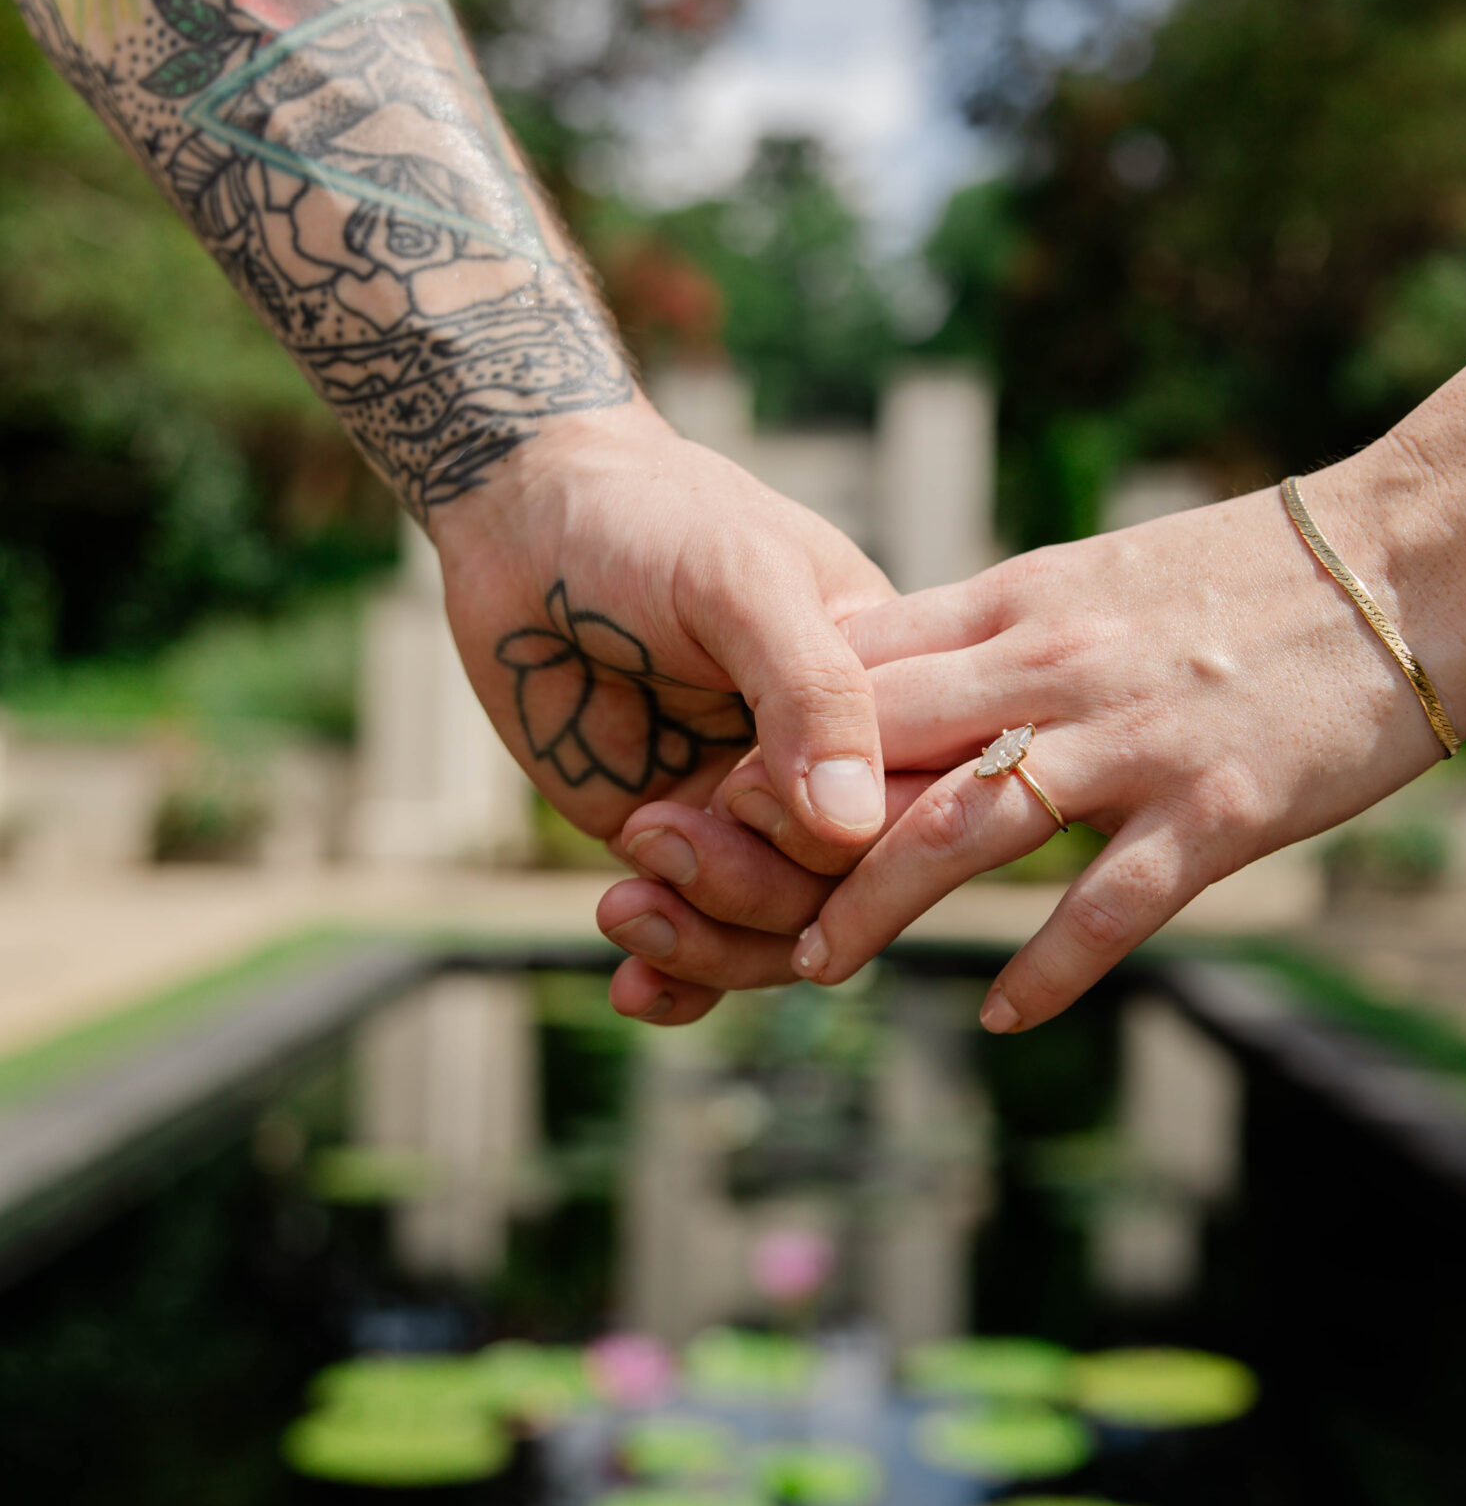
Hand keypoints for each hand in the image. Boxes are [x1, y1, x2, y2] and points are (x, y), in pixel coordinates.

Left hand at [434, 401, 897, 1018]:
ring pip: (768, 930)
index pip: (902, 812)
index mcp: (885, 694)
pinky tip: (634, 988)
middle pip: (833, 892)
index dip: (835, 842)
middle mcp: (823, 762)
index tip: (739, 794)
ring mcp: (744, 807)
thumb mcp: (740, 579)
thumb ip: (808, 693)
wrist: (524, 518)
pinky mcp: (669, 832)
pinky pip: (699, 937)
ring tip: (624, 902)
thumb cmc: (650, 520)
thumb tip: (854, 832)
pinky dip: (674, 978)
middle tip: (655, 829)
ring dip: (700, 938)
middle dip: (746, 888)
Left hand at [600, 456, 1465, 1031]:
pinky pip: (1110, 899)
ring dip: (875, 903)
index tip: (701, 800)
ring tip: (814, 970)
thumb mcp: (1098, 576)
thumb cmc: (1256, 572)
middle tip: (706, 898)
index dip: (768, 739)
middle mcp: (1054, 665)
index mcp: (1021, 602)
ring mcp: (1133, 737)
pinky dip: (1048, 965)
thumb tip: (904, 681)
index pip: (857, 667)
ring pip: (964, 825)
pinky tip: (1000, 1016)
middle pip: (878, 750)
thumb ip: (1001, 632)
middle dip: (781, 827)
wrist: (1417, 546)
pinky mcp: (1218, 803)